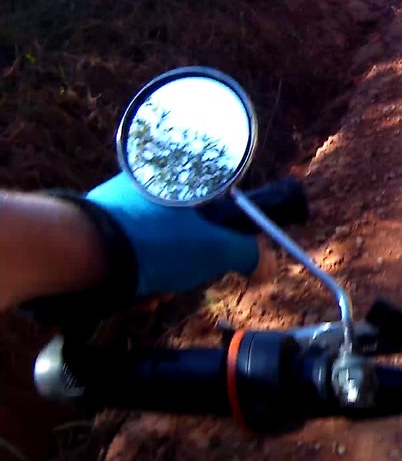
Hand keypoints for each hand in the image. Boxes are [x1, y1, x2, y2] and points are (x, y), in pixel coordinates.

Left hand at [86, 174, 266, 297]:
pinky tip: (131, 287)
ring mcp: (122, 201)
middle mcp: (152, 180)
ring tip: (153, 287)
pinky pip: (134, 250)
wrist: (74, 255)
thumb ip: (250, 253)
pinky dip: (138, 271)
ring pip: (162, 243)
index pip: (223, 203)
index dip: (229, 235)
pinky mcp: (100, 225)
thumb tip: (269, 264)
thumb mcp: (215, 249)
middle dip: (193, 260)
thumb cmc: (149, 244)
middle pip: (192, 228)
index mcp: (182, 173)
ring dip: (165, 271)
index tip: (226, 257)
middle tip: (187, 276)